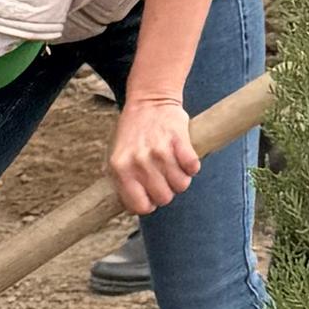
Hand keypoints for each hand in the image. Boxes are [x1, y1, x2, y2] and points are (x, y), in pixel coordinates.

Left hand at [109, 89, 199, 214]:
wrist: (150, 100)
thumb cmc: (133, 132)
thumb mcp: (116, 157)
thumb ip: (121, 182)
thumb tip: (132, 207)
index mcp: (120, 168)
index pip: (139, 206)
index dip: (148, 204)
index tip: (150, 196)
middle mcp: (138, 161)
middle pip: (163, 198)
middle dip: (166, 191)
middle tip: (163, 177)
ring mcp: (160, 150)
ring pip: (181, 185)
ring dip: (180, 178)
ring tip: (173, 165)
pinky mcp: (179, 140)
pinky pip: (192, 167)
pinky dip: (191, 165)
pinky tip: (183, 157)